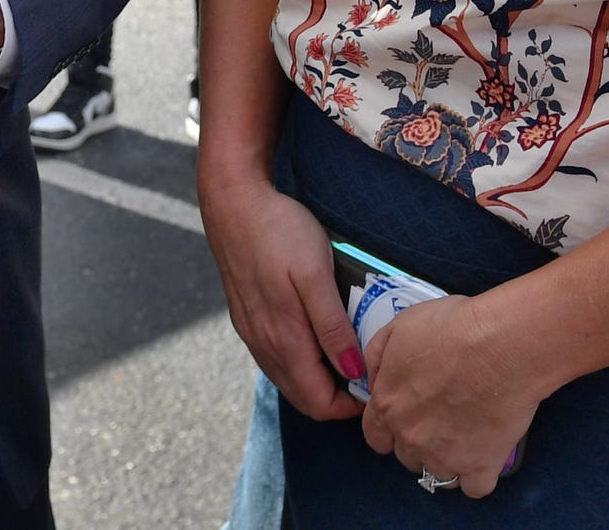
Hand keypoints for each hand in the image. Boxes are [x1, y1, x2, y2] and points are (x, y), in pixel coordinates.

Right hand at [198, 174, 364, 421]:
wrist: (232, 201)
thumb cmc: (279, 231)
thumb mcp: (315, 274)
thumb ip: (332, 328)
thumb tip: (354, 372)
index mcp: (284, 340)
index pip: (318, 404)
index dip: (350, 406)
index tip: (376, 383)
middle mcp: (264, 344)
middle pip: (304, 397)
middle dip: (338, 396)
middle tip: (369, 367)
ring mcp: (252, 333)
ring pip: (289, 378)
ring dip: (320, 378)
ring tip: (349, 348)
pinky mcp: (246, 318)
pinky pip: (276, 357)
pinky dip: (302, 360)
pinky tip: (318, 332)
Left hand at [360, 292, 543, 499]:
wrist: (503, 346)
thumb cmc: (453, 328)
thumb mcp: (399, 327)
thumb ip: (378, 357)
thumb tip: (374, 380)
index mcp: (388, 404)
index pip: (374, 435)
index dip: (388, 428)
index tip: (405, 419)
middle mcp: (410, 437)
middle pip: (406, 455)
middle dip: (418, 441)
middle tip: (442, 419)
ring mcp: (445, 457)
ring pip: (437, 474)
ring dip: (447, 459)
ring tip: (466, 435)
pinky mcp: (480, 467)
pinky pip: (474, 488)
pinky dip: (478, 476)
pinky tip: (485, 455)